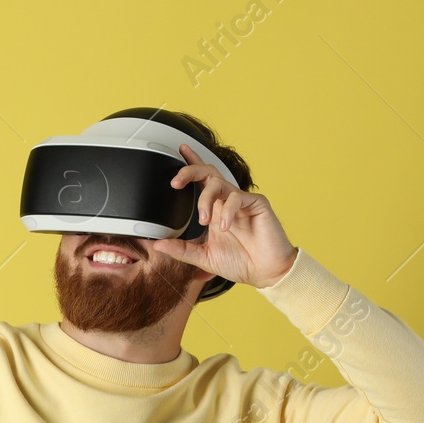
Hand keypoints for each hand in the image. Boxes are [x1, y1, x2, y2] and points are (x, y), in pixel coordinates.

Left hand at [149, 145, 296, 289]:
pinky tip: (225, 227)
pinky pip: (237, 197)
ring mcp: (242, 201)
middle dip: (190, 171)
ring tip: (204, 219)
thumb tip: (158, 245)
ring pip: (219, 183)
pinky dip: (228, 211)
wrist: (266, 272)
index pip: (201, 181)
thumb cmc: (240, 262)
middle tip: (176, 182)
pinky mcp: (257, 203)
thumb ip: (182, 250)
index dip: (192, 163)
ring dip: (206, 199)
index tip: (180, 151)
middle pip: (208, 173)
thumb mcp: (204, 257)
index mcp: (214, 209)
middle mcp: (226, 201)